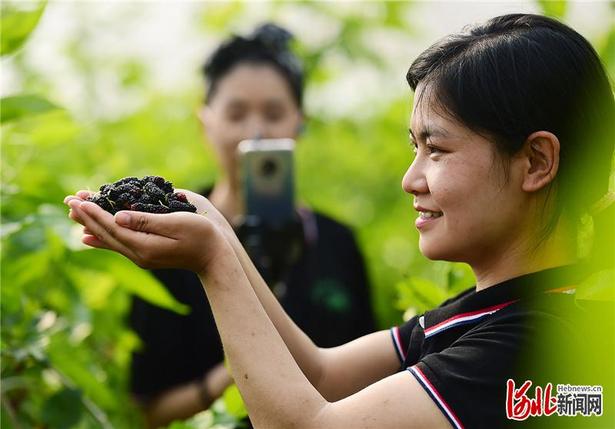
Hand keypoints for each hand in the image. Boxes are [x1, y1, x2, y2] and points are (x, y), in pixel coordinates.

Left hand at [64, 190, 230, 275]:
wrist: (215, 257)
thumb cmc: (202, 235)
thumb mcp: (177, 223)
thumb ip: (146, 220)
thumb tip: (118, 217)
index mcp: (145, 245)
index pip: (112, 226)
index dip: (95, 212)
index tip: (79, 199)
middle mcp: (139, 254)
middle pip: (106, 233)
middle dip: (87, 216)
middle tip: (68, 200)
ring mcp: (141, 256)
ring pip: (109, 239)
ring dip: (91, 224)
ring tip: (74, 212)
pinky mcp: (146, 255)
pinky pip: (117, 244)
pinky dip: (101, 236)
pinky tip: (89, 236)